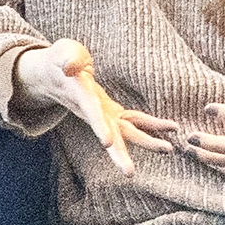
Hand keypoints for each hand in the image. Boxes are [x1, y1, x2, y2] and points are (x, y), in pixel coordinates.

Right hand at [12, 39, 177, 174]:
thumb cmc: (60, 59)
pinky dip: (152, 125)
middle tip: (129, 172)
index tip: (107, 143)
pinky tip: (171, 128)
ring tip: (168, 149)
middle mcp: (92, 111)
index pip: (90, 111)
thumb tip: (69, 67)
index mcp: (79, 94)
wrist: (53, 76)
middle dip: (119, 153)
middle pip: (108, 135)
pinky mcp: (111, 112)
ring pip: (125, 133)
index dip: (98, 125)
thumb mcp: (62, 53)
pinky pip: (134, 121)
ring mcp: (103, 114)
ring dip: (146, 142)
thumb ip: (68, 59)